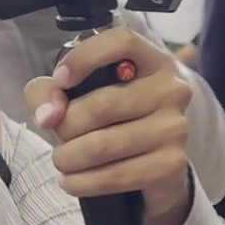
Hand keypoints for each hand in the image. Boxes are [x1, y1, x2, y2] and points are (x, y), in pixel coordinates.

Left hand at [24, 26, 193, 224]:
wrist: (153, 164)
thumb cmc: (113, 118)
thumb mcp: (80, 94)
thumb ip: (50, 92)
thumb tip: (49, 114)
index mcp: (154, 61)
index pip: (122, 41)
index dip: (84, 58)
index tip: (60, 81)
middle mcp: (172, 90)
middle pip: (100, 105)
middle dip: (65, 127)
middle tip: (59, 136)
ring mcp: (175, 128)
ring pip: (101, 145)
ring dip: (67, 159)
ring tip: (63, 161)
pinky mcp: (171, 164)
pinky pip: (114, 176)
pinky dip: (81, 183)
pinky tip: (74, 180)